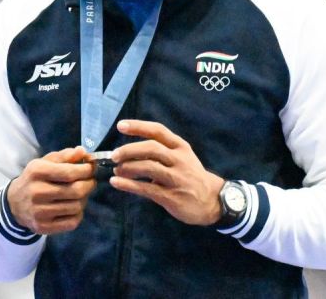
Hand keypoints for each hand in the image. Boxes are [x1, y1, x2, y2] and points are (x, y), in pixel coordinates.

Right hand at [7, 146, 96, 234]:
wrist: (14, 203)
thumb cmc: (35, 179)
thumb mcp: (45, 162)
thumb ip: (65, 156)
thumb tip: (83, 151)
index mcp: (37, 172)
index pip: (70, 172)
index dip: (87, 170)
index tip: (92, 168)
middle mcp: (37, 192)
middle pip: (76, 190)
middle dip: (89, 184)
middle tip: (90, 181)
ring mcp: (40, 212)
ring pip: (77, 206)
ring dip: (84, 199)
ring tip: (80, 194)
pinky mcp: (43, 227)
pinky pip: (72, 222)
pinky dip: (78, 214)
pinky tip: (73, 206)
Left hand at [109, 120, 223, 225]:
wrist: (212, 200)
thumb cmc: (190, 175)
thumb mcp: (181, 157)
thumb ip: (160, 152)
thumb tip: (128, 151)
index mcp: (180, 147)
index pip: (158, 131)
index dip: (138, 127)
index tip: (120, 126)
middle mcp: (179, 160)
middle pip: (151, 148)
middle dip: (129, 150)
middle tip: (114, 156)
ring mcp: (176, 178)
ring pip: (148, 167)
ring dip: (128, 168)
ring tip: (116, 171)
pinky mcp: (171, 196)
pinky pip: (146, 189)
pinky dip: (128, 185)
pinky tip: (116, 183)